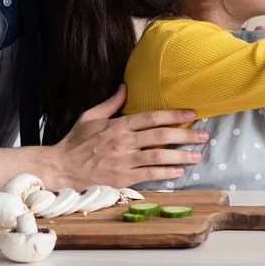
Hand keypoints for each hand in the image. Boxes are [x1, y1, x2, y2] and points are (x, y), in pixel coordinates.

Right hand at [51, 84, 205, 188]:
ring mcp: (124, 162)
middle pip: (160, 137)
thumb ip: (111, 103)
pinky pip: (148, 175)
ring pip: (158, 157)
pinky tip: (179, 171)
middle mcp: (123, 143)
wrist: (60, 168)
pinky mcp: (122, 179)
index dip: (174, 114)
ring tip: (197, 156)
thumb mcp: (90, 116)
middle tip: (204, 135)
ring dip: (180, 156)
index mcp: (118, 125)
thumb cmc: (75, 142)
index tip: (191, 113)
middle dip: (185, 135)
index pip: (152, 117)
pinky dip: (165, 173)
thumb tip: (125, 87)